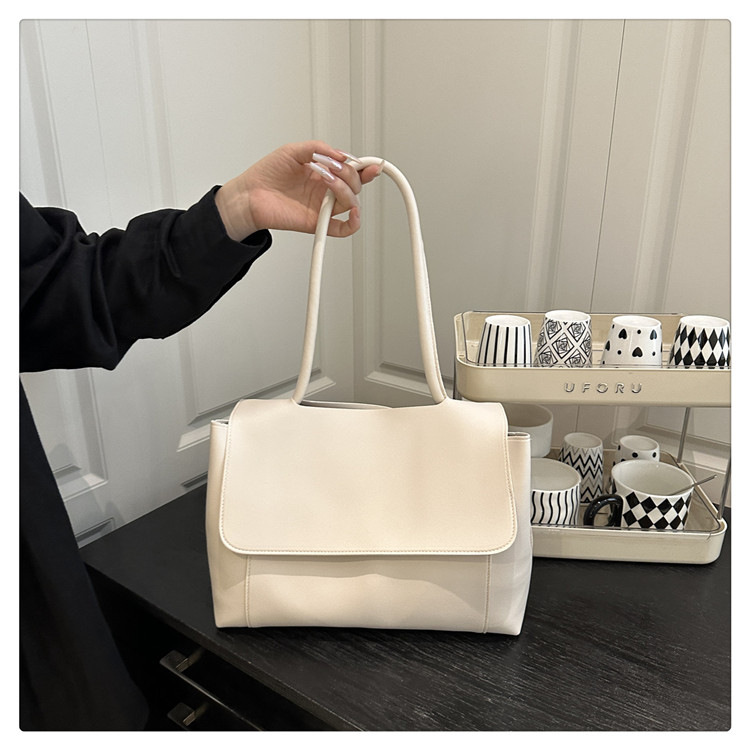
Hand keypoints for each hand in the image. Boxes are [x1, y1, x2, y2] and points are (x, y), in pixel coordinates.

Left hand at [214, 141, 381, 240]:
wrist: (249, 195)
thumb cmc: (266, 174)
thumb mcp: (293, 150)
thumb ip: (318, 148)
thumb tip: (341, 155)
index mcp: (323, 172)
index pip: (351, 170)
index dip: (364, 167)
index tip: (371, 164)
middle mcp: (325, 190)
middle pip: (354, 186)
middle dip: (350, 175)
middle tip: (334, 168)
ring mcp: (322, 206)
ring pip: (350, 203)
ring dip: (344, 189)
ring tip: (327, 180)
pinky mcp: (316, 223)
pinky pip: (342, 229)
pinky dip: (353, 224)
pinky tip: (353, 214)